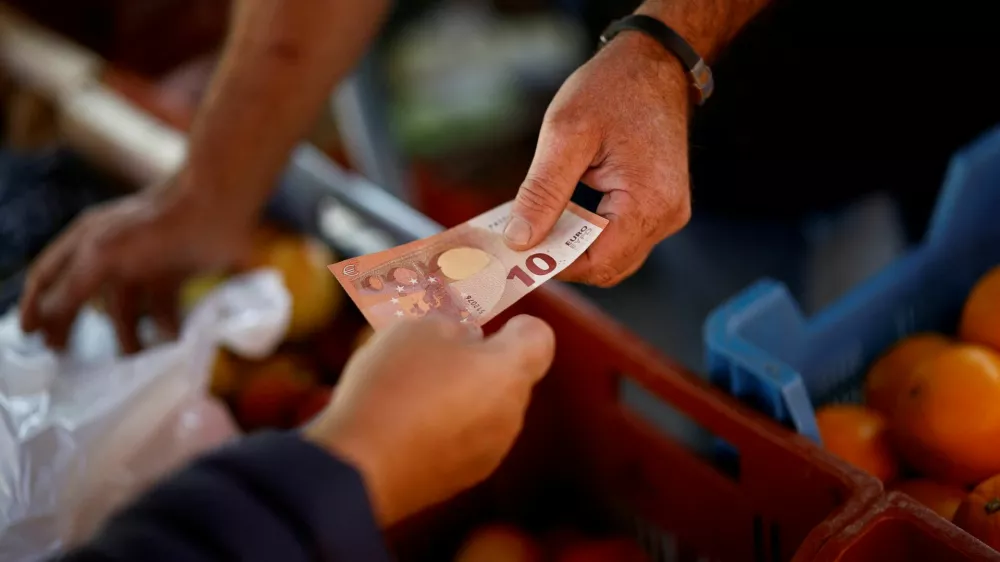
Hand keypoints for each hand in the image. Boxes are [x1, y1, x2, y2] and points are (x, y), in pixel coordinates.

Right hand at [19, 177, 254, 352]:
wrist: (213, 209)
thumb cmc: (153, 226)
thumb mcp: (102, 255)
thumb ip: (73, 287)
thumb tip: (49, 316)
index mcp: (87, 241)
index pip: (49, 275)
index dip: (36, 305)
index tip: (30, 336)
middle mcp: (112, 253)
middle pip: (85, 298)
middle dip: (78, 327)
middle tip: (71, 358)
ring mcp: (145, 265)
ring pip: (128, 309)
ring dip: (129, 335)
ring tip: (132, 358)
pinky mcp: (177, 275)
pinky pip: (163, 310)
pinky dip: (165, 328)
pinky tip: (168, 344)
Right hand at [303, 314, 555, 526]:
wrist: (362, 468)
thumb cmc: (395, 387)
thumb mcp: (418, 328)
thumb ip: (452, 324)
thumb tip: (464, 335)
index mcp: (510, 371)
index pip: (539, 338)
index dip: (516, 325)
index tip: (486, 325)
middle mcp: (511, 414)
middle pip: (508, 375)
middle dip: (478, 361)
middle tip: (433, 352)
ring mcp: (490, 450)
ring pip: (486, 409)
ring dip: (460, 395)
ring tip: (410, 390)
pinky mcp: (464, 477)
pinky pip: (464, 440)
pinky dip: (444, 428)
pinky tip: (404, 424)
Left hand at [504, 32, 692, 286]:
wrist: (654, 62)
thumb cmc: (614, 88)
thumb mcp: (566, 133)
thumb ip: (543, 191)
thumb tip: (521, 239)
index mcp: (649, 203)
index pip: (598, 263)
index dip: (556, 265)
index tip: (517, 255)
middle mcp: (666, 215)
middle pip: (607, 266)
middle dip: (563, 259)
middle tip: (521, 241)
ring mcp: (667, 211)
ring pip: (614, 254)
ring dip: (574, 245)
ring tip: (539, 222)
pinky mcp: (660, 204)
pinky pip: (621, 235)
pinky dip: (589, 231)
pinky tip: (563, 212)